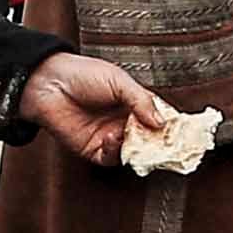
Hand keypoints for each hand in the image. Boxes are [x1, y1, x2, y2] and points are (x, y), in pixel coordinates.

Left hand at [17, 56, 169, 165]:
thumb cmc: (81, 74)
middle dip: (159, 143)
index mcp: (133, 103)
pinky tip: (112, 137)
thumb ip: (141, 99)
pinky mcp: (93, 150)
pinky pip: (111, 158)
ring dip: (138, 148)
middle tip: (169, 144)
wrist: (48, 83)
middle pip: (149, 139)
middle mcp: (123, 122)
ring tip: (138, 138)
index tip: (184, 131)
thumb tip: (162, 121)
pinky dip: (114, 151)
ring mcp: (109, 137)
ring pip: (133, 152)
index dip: (171, 125)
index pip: (158, 118)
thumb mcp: (118, 80)